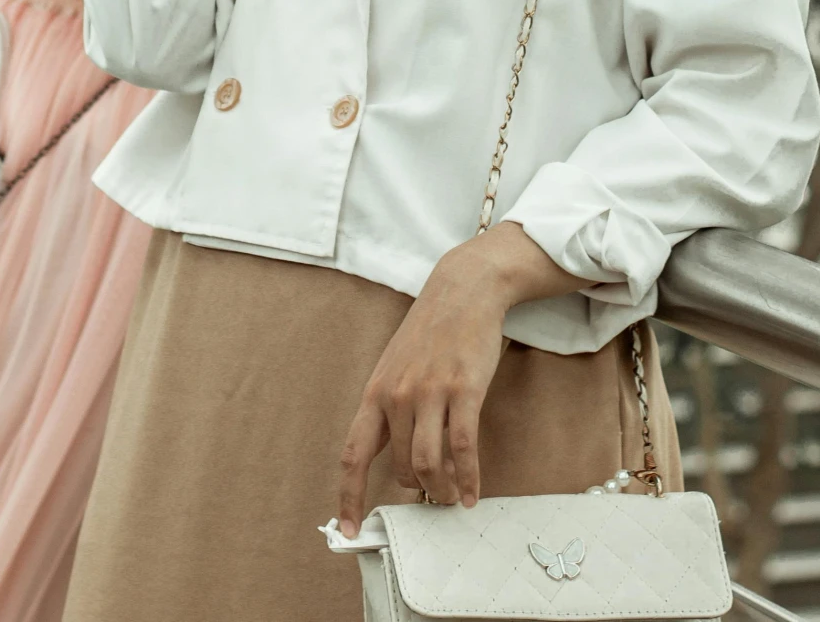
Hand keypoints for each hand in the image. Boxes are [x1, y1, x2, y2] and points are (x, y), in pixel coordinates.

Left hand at [337, 224, 585, 533]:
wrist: (463, 289)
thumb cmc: (430, 332)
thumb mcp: (396, 367)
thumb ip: (391, 410)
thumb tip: (395, 460)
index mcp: (375, 392)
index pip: (353, 455)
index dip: (348, 497)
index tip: (349, 531)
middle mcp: (397, 394)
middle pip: (399, 467)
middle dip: (416, 489)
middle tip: (431, 496)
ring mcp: (430, 392)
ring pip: (427, 463)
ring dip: (440, 490)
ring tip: (450, 498)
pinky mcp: (463, 389)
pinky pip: (462, 448)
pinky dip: (467, 478)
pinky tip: (471, 494)